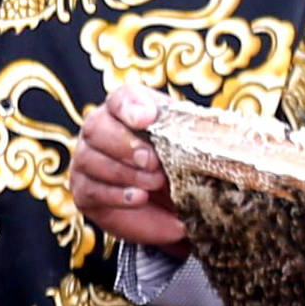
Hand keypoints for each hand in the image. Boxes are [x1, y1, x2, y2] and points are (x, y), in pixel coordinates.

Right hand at [71, 84, 186, 247]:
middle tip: (153, 162)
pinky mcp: (84, 190)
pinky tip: (139, 197)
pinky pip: (92, 189)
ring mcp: (87, 159)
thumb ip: (200, 139)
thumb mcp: (193, 150)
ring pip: (91, 159)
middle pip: (97, 127)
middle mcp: (101, 129)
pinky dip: (117, 194)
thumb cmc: (179, 169)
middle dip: (126, 145)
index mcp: (130, 110)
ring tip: (154, 184)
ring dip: (126, 173)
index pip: (122, 97)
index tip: (147, 119)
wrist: (169, 207)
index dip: (131, 106)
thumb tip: (220, 139)